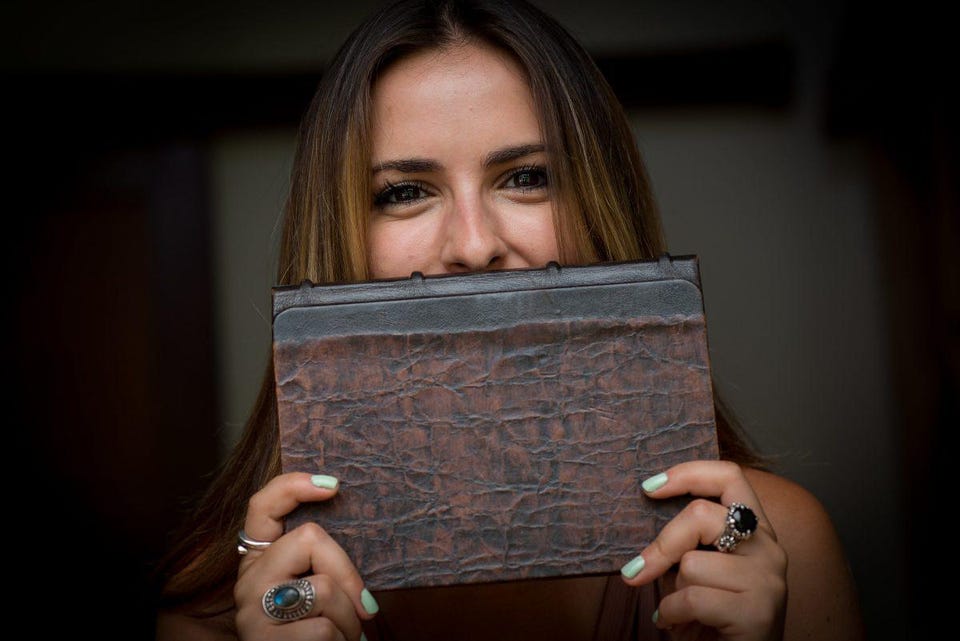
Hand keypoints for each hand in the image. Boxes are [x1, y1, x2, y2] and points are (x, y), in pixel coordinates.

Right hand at [234, 472, 377, 640]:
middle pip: (310, 538)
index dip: (293, 485)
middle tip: (365, 607)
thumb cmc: (316, 634)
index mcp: (260, 561)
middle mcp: (248, 581)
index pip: (261, 506)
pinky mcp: (261, 639)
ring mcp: (250, 611)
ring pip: (324, 587)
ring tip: (345, 637)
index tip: (333, 484)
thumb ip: (320, 562)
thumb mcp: (316, 591)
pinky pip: (323, 628)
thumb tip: (347, 521)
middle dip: (348, 571)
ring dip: (350, 619)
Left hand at [621, 461, 786, 640]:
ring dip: (673, 591)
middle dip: (662, 544)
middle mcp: (769, 548)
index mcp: (756, 530)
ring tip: (683, 610)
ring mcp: (768, 580)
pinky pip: (693, 598)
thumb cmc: (711, 617)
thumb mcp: (700, 569)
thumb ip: (688, 540)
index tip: (649, 487)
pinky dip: (673, 613)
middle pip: (701, 514)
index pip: (730, 476)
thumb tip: (644, 510)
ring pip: (692, 563)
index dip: (688, 473)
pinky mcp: (758, 612)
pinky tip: (678, 625)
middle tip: (637, 570)